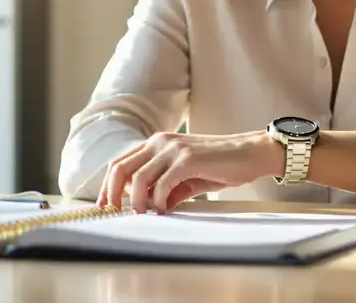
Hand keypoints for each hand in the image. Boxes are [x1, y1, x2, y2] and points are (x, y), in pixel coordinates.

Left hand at [98, 130, 283, 212]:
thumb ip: (168, 189)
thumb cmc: (221, 165)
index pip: (121, 162)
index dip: (108, 185)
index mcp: (158, 143)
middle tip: (113, 213)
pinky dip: (159, 201)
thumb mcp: (188, 177)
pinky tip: (165, 208)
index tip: (104, 205)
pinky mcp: (187, 159)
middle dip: (112, 193)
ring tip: (144, 213)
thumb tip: (153, 206)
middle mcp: (161, 141)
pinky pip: (162, 184)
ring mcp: (173, 148)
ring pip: (138, 177)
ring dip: (137, 201)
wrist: (251, 153)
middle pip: (120, 167)